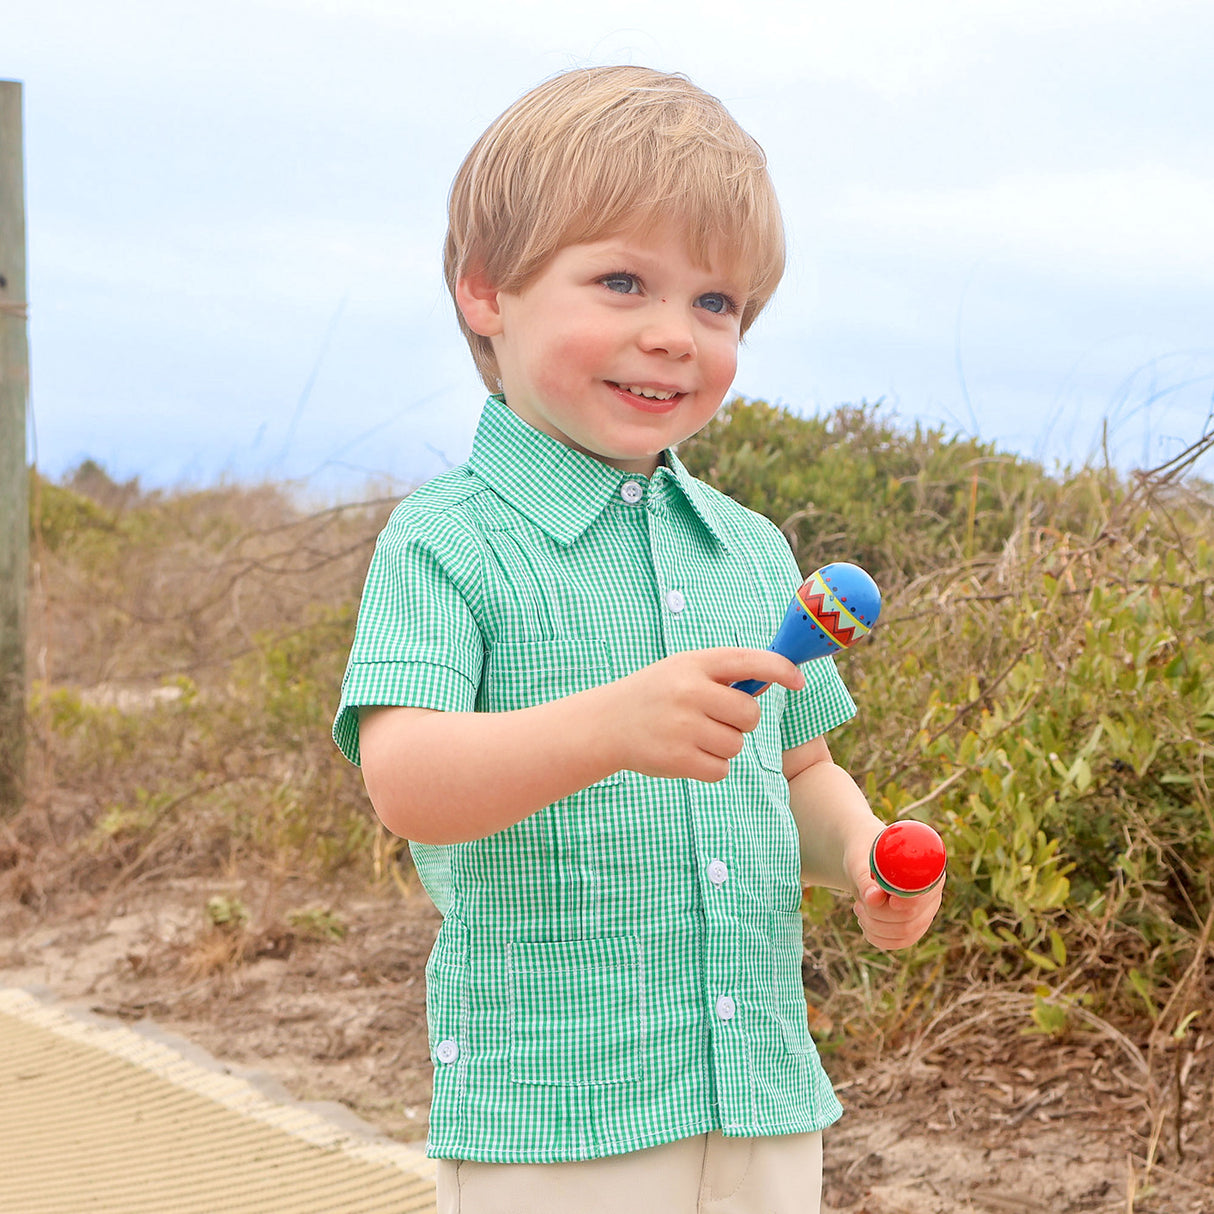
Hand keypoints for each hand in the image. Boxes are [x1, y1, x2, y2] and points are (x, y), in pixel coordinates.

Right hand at [600, 648, 804, 782]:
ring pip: (736, 744)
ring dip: (724, 745)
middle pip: (749, 714)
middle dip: (741, 720)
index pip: (749, 661)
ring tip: (694, 736)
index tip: (798, 680)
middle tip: (715, 718)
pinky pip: (721, 769)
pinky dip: (711, 766)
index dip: (781, 669)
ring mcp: (683, 727)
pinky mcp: (678, 759)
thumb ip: (725, 673)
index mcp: (694, 664)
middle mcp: (690, 693)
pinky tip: (688, 753)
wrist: (606, 724)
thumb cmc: (655, 694)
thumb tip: (774, 679)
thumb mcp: (684, 669)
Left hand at [845, 824, 943, 950]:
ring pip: (905, 934)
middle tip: (858, 904)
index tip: (889, 902)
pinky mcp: (914, 927)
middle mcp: (932, 894)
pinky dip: (878, 937)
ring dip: (875, 926)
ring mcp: (925, 913)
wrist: (864, 862)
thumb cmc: (863, 857)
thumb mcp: (858, 863)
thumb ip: (865, 879)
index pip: (924, 894)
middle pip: (912, 918)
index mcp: (926, 871)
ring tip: (859, 908)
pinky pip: (900, 942)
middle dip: (879, 915)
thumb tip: (874, 897)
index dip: (908, 902)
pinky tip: (865, 922)